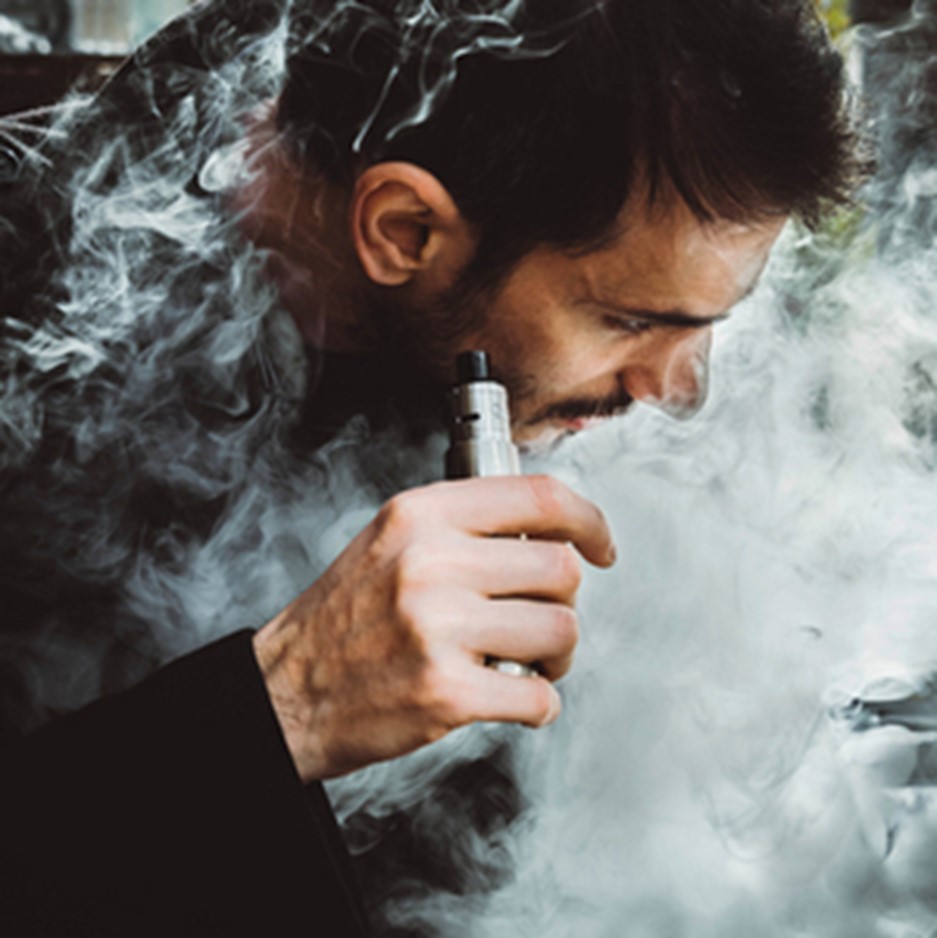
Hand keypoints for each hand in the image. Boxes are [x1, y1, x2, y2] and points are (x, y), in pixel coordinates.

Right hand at [253, 475, 615, 781]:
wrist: (287, 690)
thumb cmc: (343, 618)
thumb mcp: (392, 540)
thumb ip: (463, 525)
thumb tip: (546, 529)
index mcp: (421, 516)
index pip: (539, 496)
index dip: (589, 520)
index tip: (600, 545)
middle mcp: (430, 563)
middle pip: (561, 568)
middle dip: (565, 601)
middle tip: (543, 618)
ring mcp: (438, 628)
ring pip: (561, 630)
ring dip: (558, 655)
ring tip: (527, 662)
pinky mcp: (445, 691)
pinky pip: (538, 696)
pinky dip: (540, 704)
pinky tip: (514, 698)